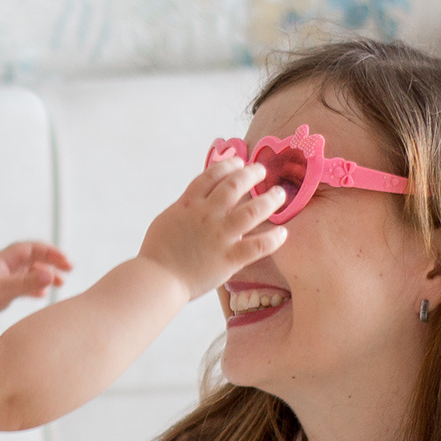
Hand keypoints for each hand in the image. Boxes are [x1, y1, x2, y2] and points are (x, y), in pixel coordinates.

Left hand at [0, 241, 72, 320]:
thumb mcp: (2, 290)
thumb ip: (26, 284)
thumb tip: (50, 276)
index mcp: (3, 260)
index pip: (32, 248)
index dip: (50, 252)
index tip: (66, 261)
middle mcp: (3, 266)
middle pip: (33, 258)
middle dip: (51, 262)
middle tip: (69, 270)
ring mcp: (1, 278)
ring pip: (28, 272)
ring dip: (45, 275)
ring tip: (61, 283)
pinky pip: (21, 285)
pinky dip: (34, 288)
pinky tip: (43, 295)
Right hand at [138, 158, 288, 300]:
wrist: (157, 279)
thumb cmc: (157, 253)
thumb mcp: (167, 220)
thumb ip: (186, 209)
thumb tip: (198, 201)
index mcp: (188, 204)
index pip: (211, 176)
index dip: (228, 166)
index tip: (239, 162)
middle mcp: (207, 214)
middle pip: (235, 185)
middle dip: (251, 174)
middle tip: (262, 170)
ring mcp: (220, 235)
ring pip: (252, 211)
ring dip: (269, 200)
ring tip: (280, 193)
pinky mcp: (229, 258)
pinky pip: (258, 245)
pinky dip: (273, 239)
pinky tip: (283, 233)